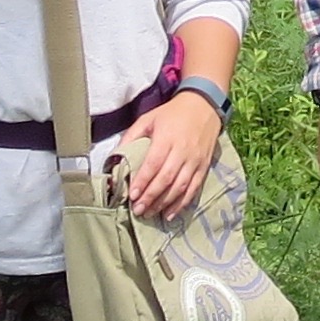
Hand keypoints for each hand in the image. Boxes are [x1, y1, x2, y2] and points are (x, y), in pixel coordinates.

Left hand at [118, 90, 220, 219]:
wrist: (204, 106)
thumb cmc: (172, 113)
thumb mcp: (148, 118)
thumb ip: (131, 136)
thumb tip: (115, 156)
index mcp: (167, 138)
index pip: (153, 164)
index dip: (142, 181)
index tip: (132, 195)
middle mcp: (182, 151)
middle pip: (166, 178)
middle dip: (150, 197)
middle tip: (138, 210)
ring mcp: (195, 160)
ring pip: (179, 187)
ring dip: (164, 203)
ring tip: (149, 213)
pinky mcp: (203, 167)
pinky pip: (193, 189)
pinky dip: (181, 204)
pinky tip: (170, 214)